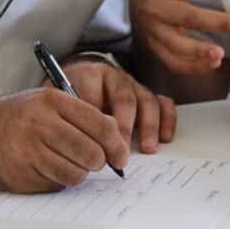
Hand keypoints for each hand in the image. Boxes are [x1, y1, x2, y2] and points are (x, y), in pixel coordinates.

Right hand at [0, 88, 129, 192]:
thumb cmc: (14, 118)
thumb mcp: (45, 103)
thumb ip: (79, 115)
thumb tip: (115, 136)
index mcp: (53, 100)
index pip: (100, 123)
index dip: (117, 143)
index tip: (121, 154)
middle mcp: (42, 122)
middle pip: (92, 152)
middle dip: (100, 162)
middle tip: (96, 162)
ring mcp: (30, 148)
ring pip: (77, 172)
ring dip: (79, 173)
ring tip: (69, 164)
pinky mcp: (21, 172)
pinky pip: (56, 184)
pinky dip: (59, 181)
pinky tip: (48, 169)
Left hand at [56, 59, 176, 152]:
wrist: (80, 82)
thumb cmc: (70, 100)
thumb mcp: (62, 105)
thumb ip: (69, 119)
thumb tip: (81, 147)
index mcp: (89, 75)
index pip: (94, 94)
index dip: (97, 121)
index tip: (96, 144)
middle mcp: (114, 77)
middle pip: (124, 98)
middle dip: (124, 127)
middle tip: (121, 153)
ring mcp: (133, 85)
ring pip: (147, 99)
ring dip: (149, 126)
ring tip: (147, 149)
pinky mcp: (147, 94)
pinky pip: (163, 103)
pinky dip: (167, 120)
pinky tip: (165, 138)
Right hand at [129, 0, 229, 73]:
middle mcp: (155, 4)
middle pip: (190, 16)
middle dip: (220, 23)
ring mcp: (152, 27)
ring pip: (175, 44)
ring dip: (199, 51)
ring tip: (221, 55)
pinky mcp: (153, 45)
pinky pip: (171, 60)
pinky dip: (191, 65)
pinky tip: (212, 63)